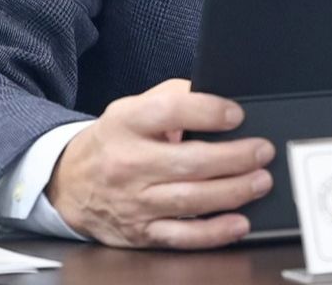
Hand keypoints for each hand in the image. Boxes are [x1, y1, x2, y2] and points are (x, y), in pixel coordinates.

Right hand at [47, 78, 273, 248]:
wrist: (69, 184)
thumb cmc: (113, 142)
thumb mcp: (131, 108)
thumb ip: (172, 97)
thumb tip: (216, 94)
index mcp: (126, 123)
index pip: (170, 112)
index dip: (207, 112)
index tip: (236, 114)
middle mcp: (128, 163)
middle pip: (189, 161)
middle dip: (234, 157)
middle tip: (262, 151)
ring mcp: (134, 202)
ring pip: (191, 200)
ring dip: (232, 191)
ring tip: (261, 180)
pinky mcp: (141, 232)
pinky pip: (182, 236)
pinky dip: (213, 232)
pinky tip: (238, 223)